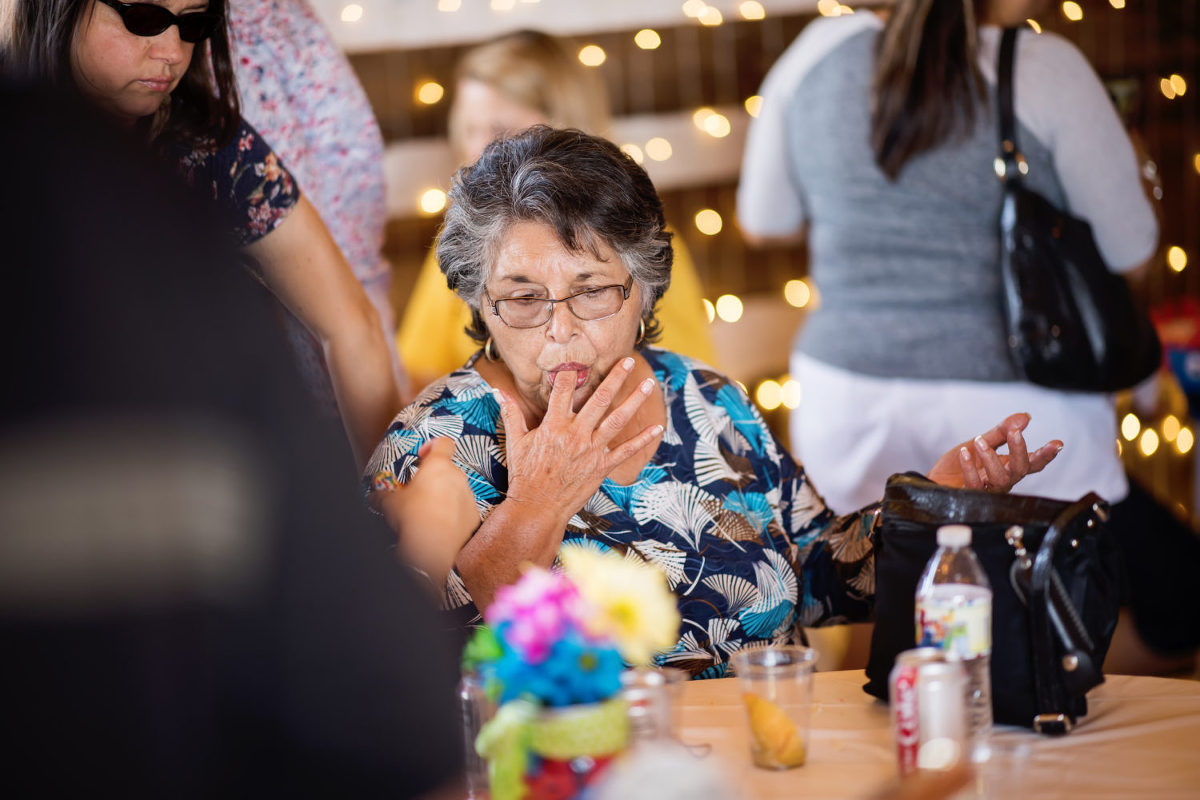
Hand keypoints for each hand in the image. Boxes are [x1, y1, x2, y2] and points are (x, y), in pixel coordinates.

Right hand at [379, 437, 478, 584]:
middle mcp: (457, 477)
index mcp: (438, 466)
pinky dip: (453, 514)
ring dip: (444, 496)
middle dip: (434, 478)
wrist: (434, 549)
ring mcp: (468, 496)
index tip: (423, 455)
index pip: (444, 442)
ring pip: (456, 490)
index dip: (433, 445)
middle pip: (448, 469)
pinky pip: (463, 510)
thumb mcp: (391, 503)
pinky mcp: (474, 516)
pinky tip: (438, 526)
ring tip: (426, 512)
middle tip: (418, 491)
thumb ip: (383, 496)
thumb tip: (374, 497)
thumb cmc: (414, 519)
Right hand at [498, 356, 663, 520]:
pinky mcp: (602, 466)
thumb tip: (498, 391)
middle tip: (629, 360)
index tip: (578, 359)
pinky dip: (642, 439)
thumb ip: (511, 414)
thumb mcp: (516, 442)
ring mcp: (591, 450)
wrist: (537, 507)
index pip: (563, 390)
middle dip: (616, 377)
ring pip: (617, 419)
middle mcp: (576, 434)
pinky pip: (626, 451)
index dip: (570, 373)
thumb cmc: (525, 474)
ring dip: (634, 400)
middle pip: (599, 399)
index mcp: (554, 425)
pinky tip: (657, 428)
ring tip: (648, 384)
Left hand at [927, 413, 1062, 492]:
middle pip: (1020, 470)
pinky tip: (964, 452)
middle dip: (1020, 451)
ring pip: (1000, 479)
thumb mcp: (979, 442)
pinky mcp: (969, 497)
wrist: (933, 482)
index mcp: (1007, 467)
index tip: (1057, 443)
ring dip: (991, 457)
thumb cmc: (959, 465)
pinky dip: (970, 467)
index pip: (1031, 463)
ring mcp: (986, 490)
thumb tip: (1025, 417)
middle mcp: (1001, 480)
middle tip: (1015, 432)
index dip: (1045, 455)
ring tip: (978, 440)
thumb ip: (1001, 431)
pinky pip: (974, 484)